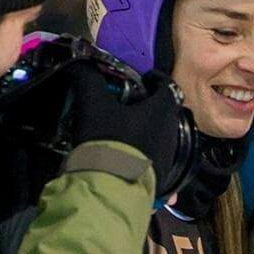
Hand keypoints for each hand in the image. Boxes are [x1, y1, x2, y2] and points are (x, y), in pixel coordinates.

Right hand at [67, 64, 181, 195]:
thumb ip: (89, 81)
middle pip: (165, 111)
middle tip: (128, 102)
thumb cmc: (108, 140)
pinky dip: (145, 151)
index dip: (154, 78)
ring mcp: (170, 155)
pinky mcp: (163, 176)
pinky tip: (128, 154)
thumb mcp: (93, 105)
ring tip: (124, 128)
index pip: (166, 85)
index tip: (143, 78)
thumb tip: (81, 65)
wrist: (112, 189)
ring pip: (161, 135)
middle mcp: (172, 131)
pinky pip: (156, 158)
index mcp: (162, 110)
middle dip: (149, 105)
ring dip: (147, 129)